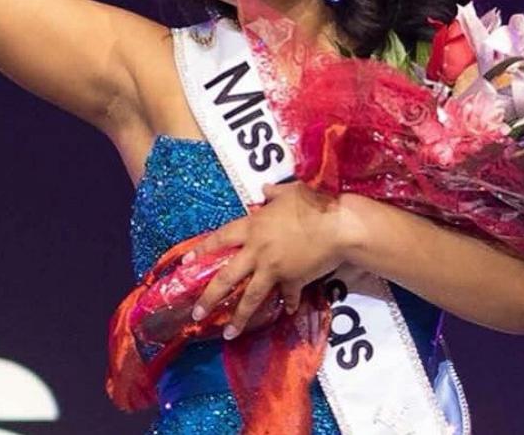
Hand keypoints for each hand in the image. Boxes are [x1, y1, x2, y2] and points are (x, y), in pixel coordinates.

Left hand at [189, 182, 353, 339]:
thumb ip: (273, 194)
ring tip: (229, 334)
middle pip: (227, 277)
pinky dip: (287, 303)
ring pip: (251, 296)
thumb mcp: (290, 192)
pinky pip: (287, 295)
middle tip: (197, 314)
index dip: (202, 250)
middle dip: (210, 297)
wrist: (338, 226)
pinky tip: (286, 312)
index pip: (221, 239)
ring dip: (239, 317)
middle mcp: (258, 251)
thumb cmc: (313, 204)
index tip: (185, 262)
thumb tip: (264, 189)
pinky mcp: (293, 280)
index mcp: (253, 227)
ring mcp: (274, 269)